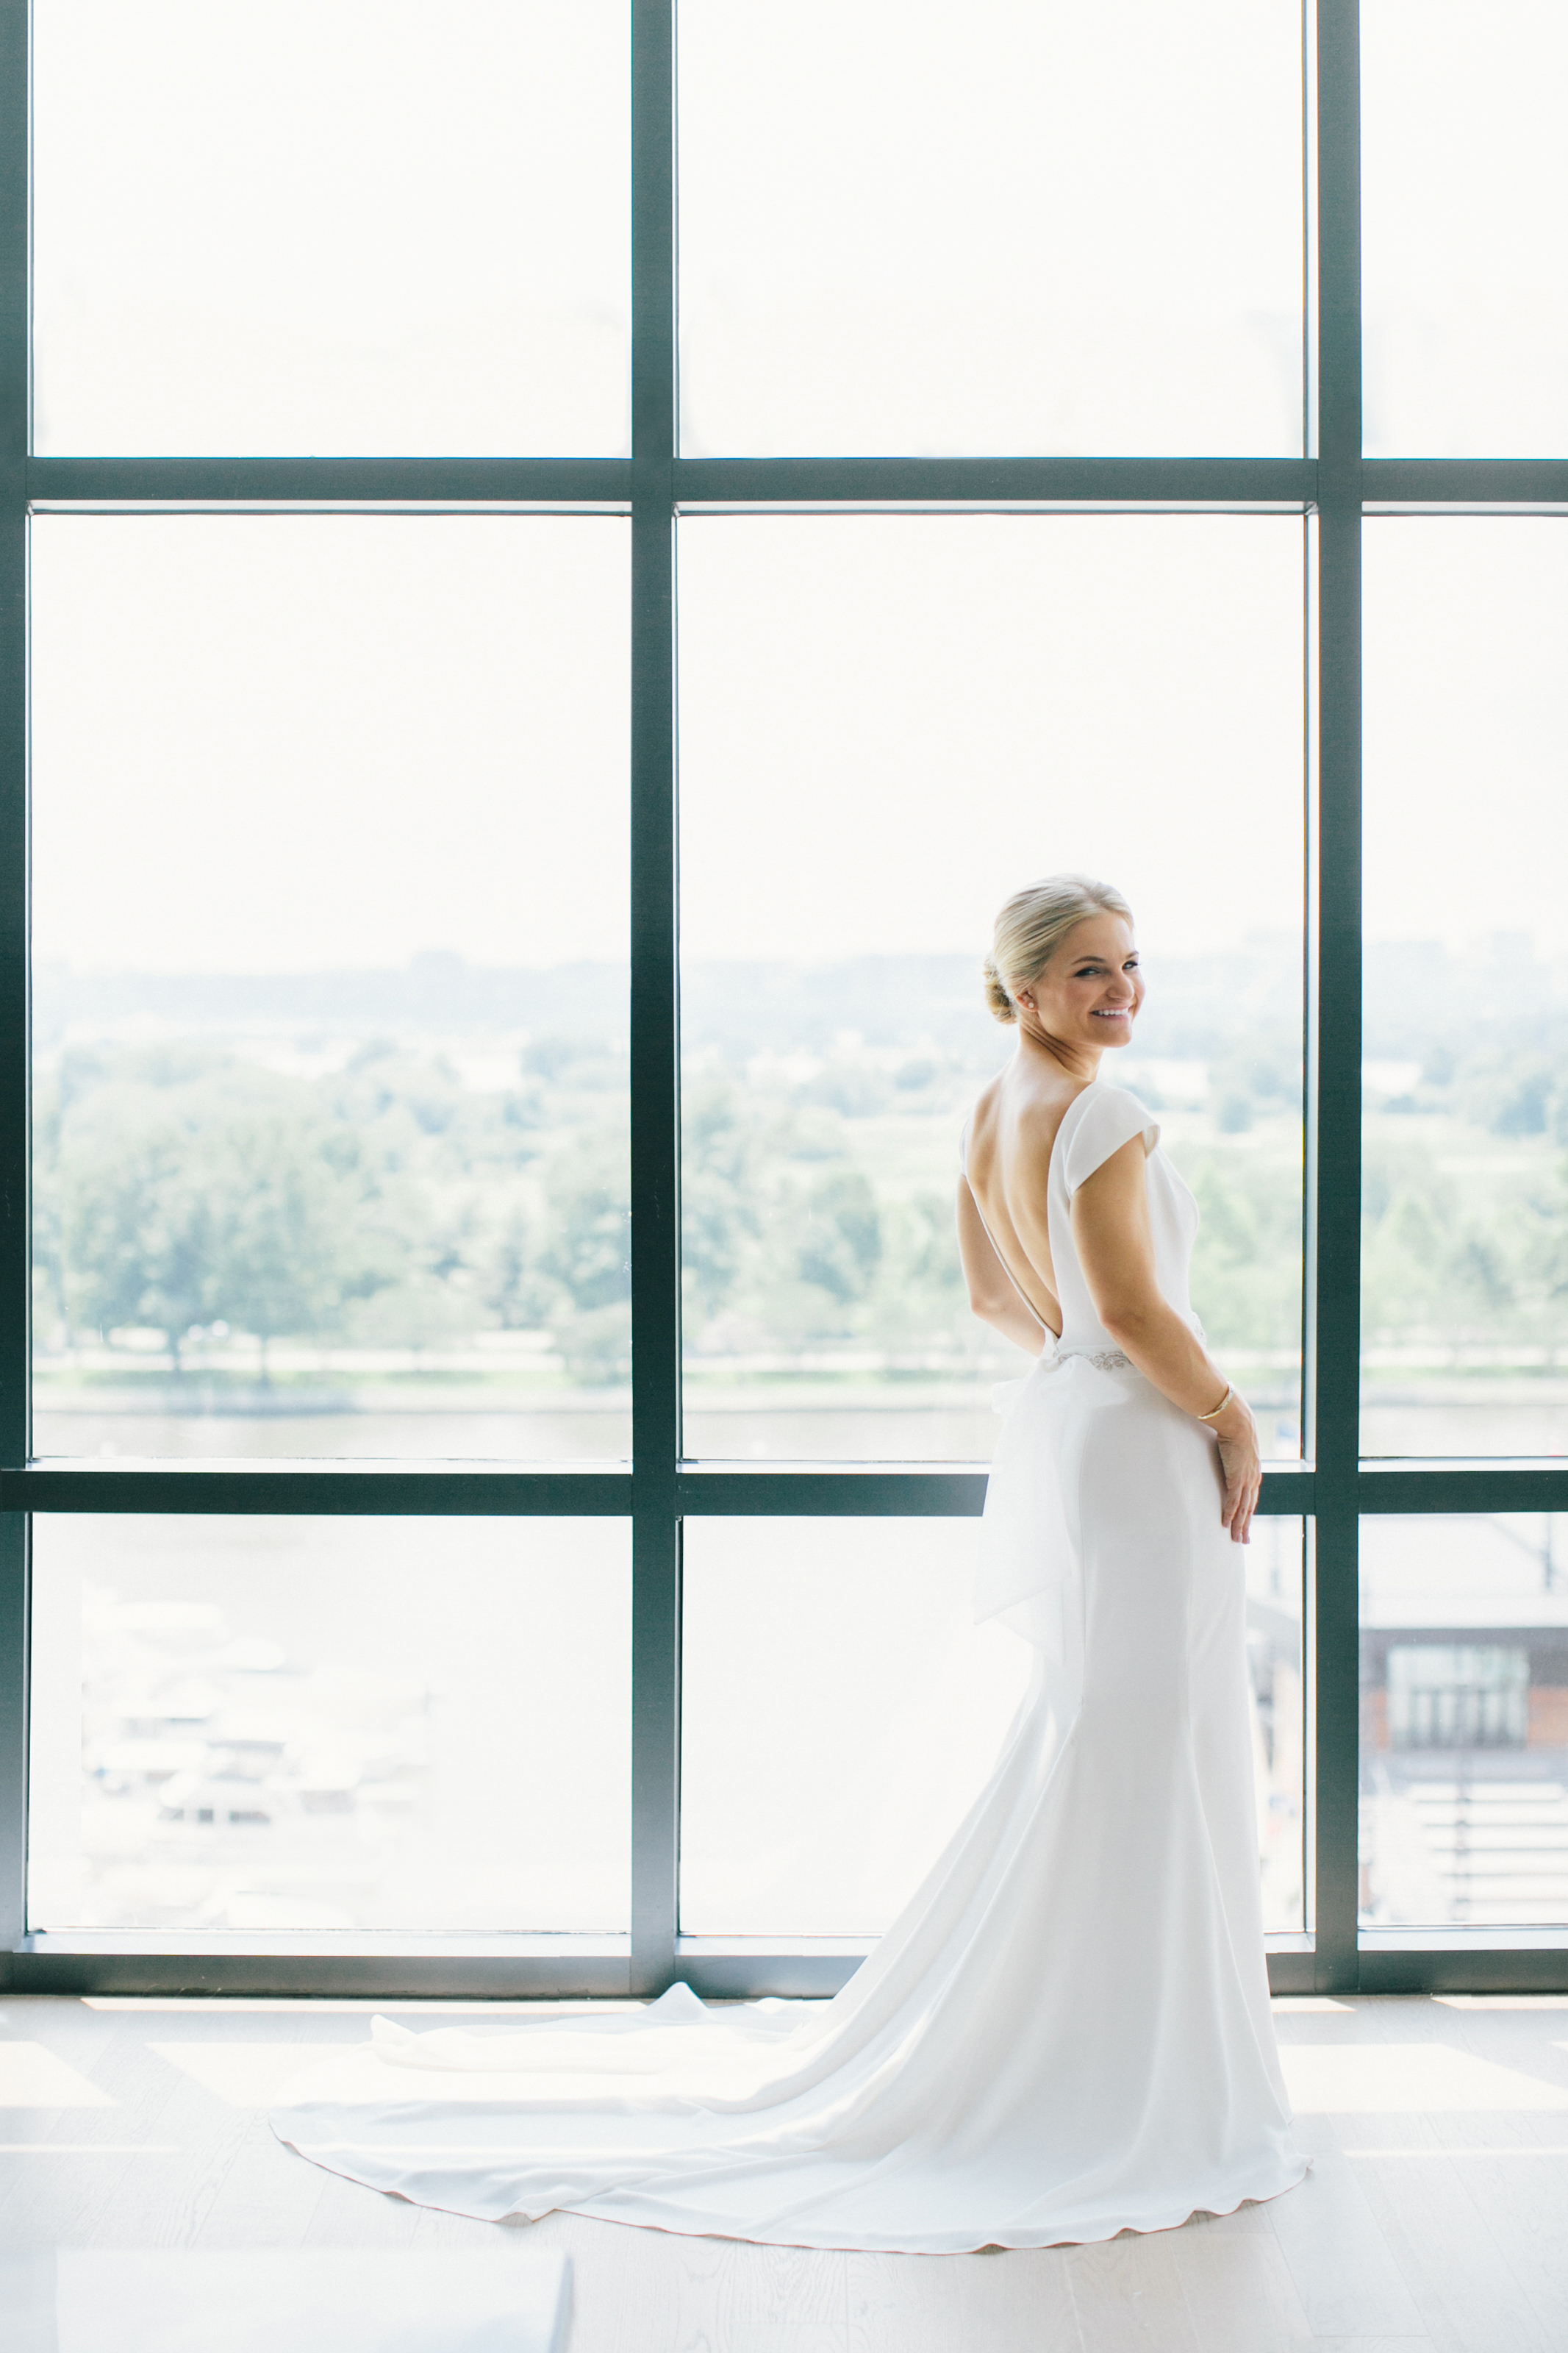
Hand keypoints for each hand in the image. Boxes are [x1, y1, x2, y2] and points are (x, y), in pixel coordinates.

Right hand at [1211, 1394, 1261, 1544]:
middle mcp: (1253, 1479)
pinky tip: (1226, 1525)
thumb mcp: (1238, 1445)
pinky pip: (1233, 1502)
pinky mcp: (1236, 1479)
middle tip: (1244, 1540)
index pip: (1252, 1497)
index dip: (1249, 1511)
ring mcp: (1246, 1480)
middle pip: (1250, 1508)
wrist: (1238, 1424)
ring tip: (1236, 1539)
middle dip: (1247, 1525)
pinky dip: (1230, 1514)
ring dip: (1240, 1526)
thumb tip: (1226, 1449)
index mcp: (1254, 1472)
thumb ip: (1234, 1452)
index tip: (1247, 1522)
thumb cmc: (1236, 1429)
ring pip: (1243, 1509)